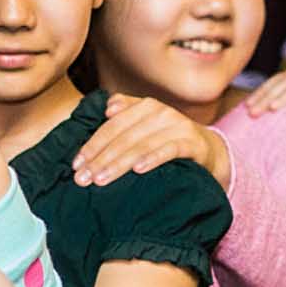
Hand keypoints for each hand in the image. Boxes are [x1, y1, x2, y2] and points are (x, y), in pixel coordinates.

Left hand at [74, 93, 229, 189]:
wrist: (208, 150)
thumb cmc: (169, 140)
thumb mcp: (146, 126)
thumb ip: (126, 116)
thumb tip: (106, 108)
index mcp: (145, 106)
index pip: (112, 125)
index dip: (93, 144)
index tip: (76, 163)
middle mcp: (161, 113)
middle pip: (124, 136)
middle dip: (100, 158)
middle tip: (83, 178)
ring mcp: (178, 127)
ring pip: (142, 144)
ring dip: (119, 163)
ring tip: (101, 179)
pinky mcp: (193, 144)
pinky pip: (170, 151)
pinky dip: (153, 158)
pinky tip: (138, 169)